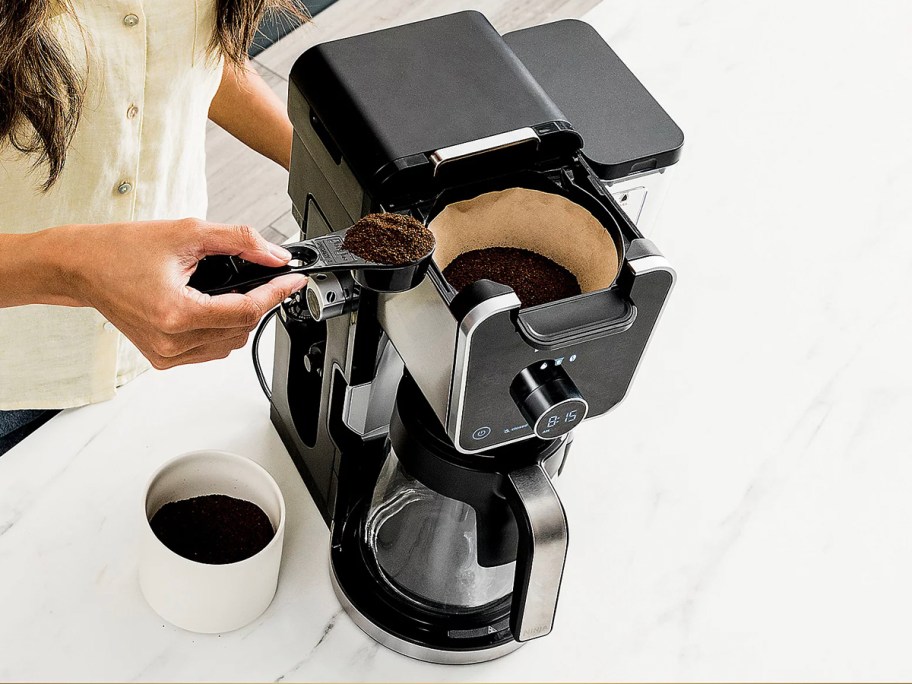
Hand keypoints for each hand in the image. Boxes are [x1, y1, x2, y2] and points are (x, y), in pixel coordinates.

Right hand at [59, 219, 306, 368]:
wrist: (82, 265)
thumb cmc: (121, 249)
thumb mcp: (188, 233)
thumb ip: (240, 241)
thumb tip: (276, 255)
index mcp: (176, 314)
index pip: (247, 310)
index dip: (277, 292)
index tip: (294, 279)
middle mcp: (171, 341)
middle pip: (242, 329)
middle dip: (259, 302)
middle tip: (263, 277)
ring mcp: (166, 354)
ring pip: (230, 344)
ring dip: (241, 318)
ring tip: (234, 290)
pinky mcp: (163, 359)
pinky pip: (210, 350)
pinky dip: (221, 330)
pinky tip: (214, 307)